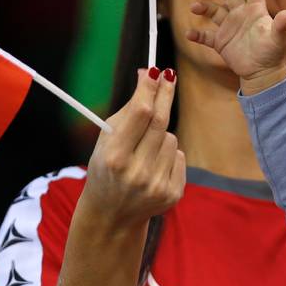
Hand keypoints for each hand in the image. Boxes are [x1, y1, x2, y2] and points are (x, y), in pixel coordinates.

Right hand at [81, 69, 185, 227]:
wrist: (112, 215)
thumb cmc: (106, 169)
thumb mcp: (105, 141)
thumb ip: (128, 109)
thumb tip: (149, 74)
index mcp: (114, 157)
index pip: (140, 113)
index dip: (150, 89)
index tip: (155, 70)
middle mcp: (136, 173)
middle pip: (161, 122)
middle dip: (165, 95)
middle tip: (168, 75)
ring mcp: (157, 186)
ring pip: (172, 138)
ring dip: (161, 135)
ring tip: (144, 149)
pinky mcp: (173, 194)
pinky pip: (180, 156)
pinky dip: (169, 154)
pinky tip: (153, 166)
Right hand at [186, 0, 285, 92]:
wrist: (263, 73)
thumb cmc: (273, 54)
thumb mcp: (278, 38)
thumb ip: (281, 25)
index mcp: (255, 11)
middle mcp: (241, 15)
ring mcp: (229, 27)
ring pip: (214, 12)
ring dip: (205, 8)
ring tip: (195, 7)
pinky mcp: (220, 42)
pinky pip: (206, 36)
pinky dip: (197, 35)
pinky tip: (189, 34)